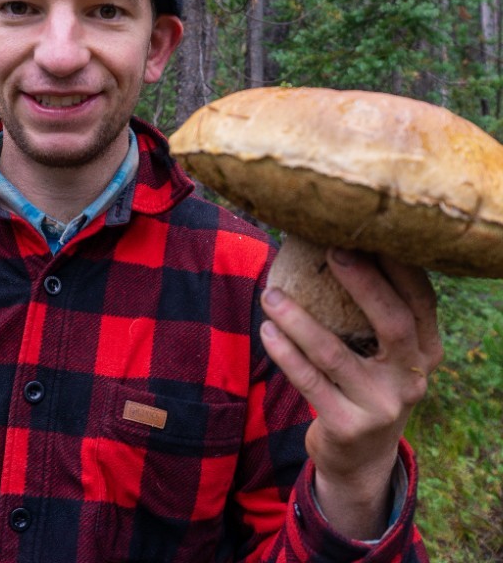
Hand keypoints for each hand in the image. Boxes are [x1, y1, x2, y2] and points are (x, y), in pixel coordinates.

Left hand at [259, 248, 442, 539]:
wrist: (361, 458)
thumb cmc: (364, 384)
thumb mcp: (382, 355)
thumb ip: (371, 314)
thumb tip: (326, 247)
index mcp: (425, 351)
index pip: (420, 300)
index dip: (397, 267)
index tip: (365, 235)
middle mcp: (411, 378)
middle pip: (392, 322)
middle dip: (362, 283)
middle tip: (330, 251)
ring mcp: (381, 405)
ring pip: (335, 354)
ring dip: (298, 320)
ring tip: (270, 295)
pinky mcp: (348, 426)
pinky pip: (309, 382)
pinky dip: (285, 354)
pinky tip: (267, 331)